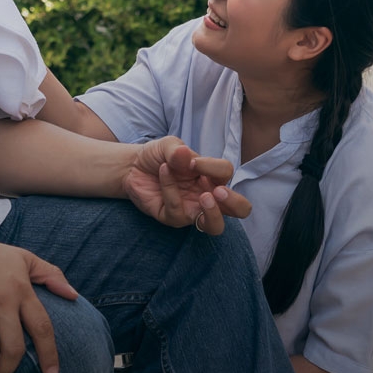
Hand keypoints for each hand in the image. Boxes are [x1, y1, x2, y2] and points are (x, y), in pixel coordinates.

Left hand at [122, 137, 250, 234]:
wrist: (132, 166)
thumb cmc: (158, 156)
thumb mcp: (168, 146)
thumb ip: (178, 150)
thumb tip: (186, 154)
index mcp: (212, 176)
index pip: (227, 174)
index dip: (214, 168)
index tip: (194, 162)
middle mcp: (207, 195)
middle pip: (239, 209)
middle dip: (235, 202)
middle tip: (219, 192)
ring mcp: (191, 209)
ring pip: (216, 226)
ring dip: (214, 214)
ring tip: (205, 198)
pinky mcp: (173, 218)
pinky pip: (178, 212)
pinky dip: (171, 191)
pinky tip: (163, 174)